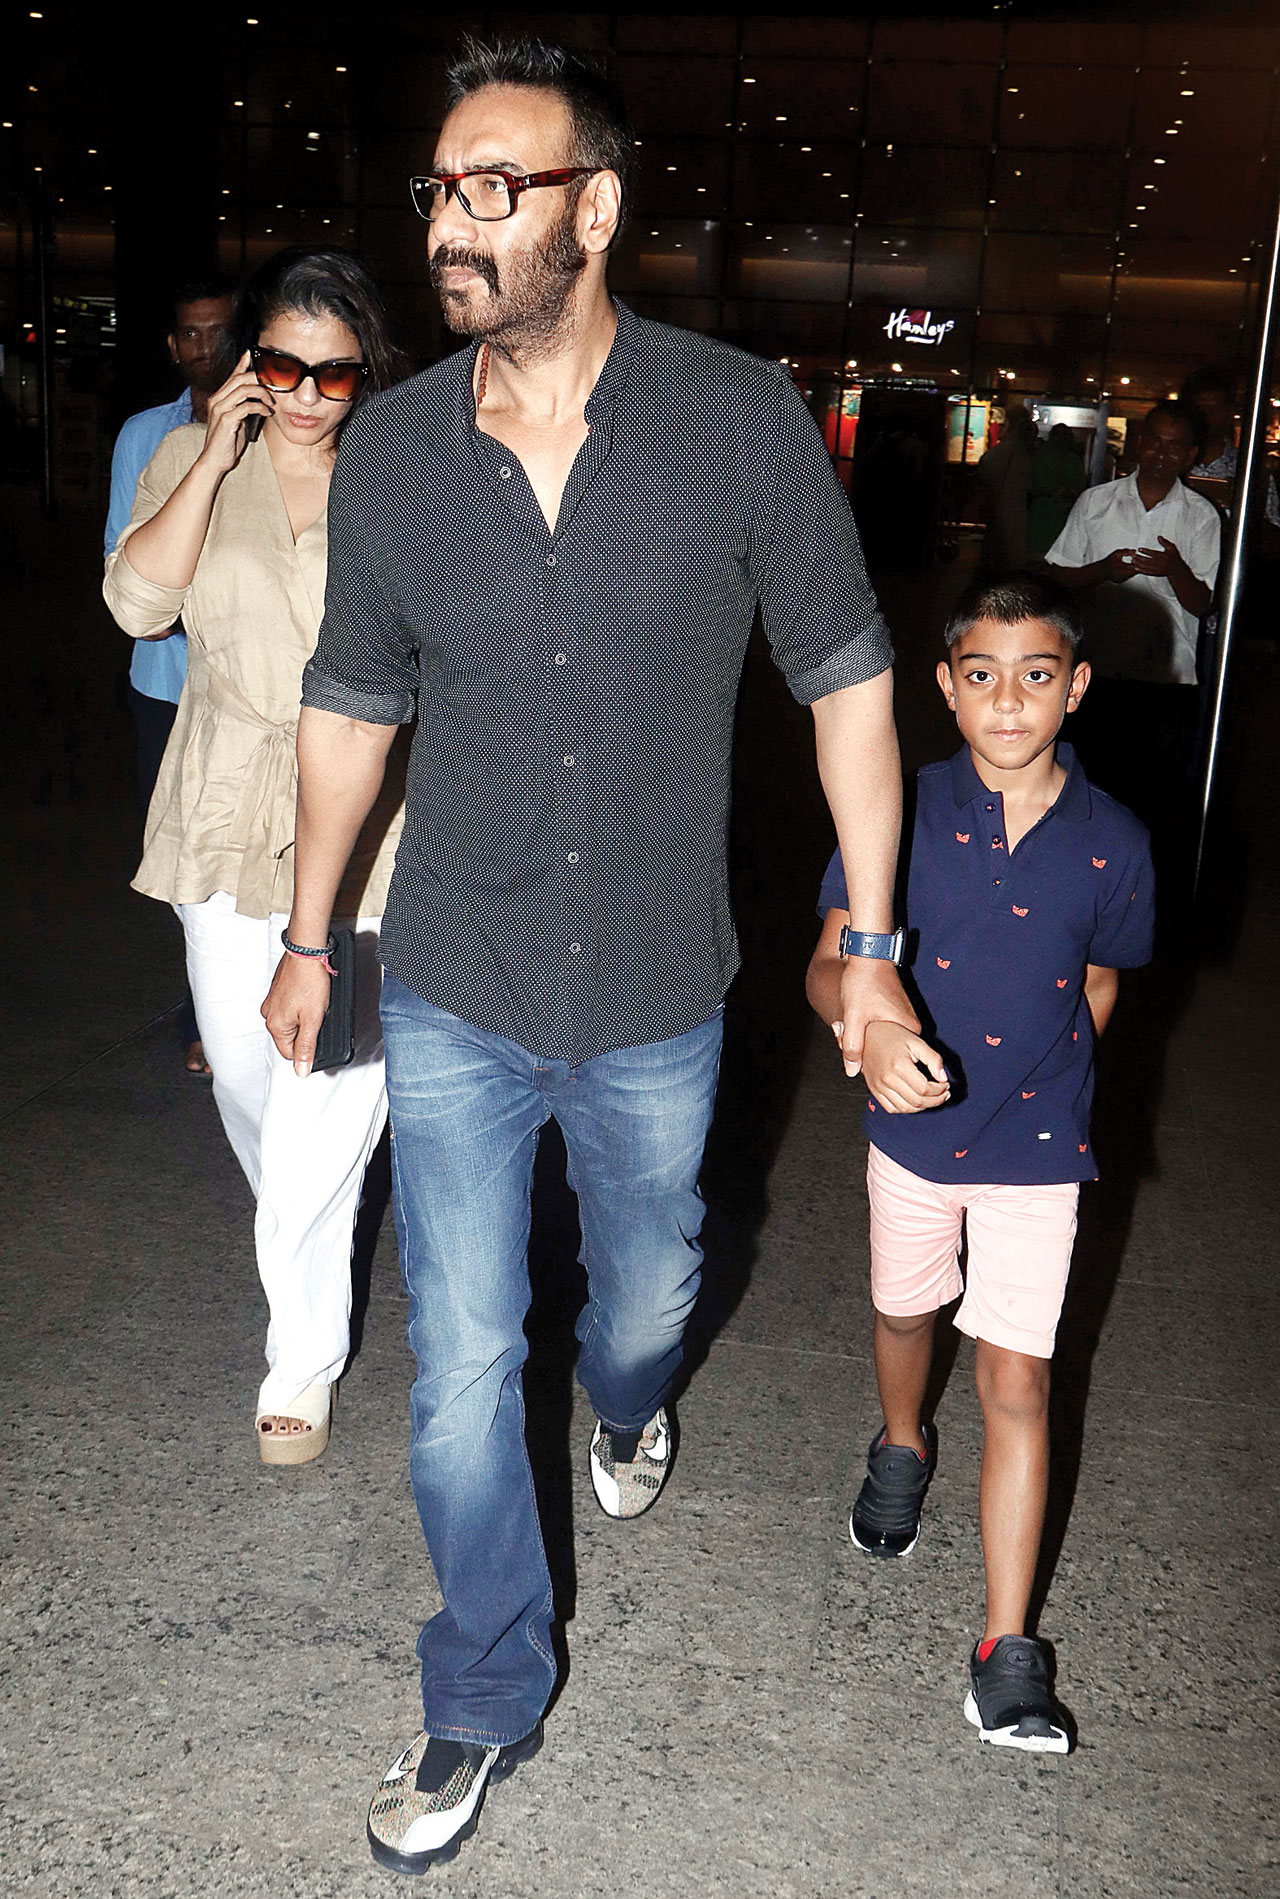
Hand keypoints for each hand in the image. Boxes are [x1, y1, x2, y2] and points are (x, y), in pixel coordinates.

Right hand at [197, 351, 273, 474]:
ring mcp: (220, 409)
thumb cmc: (227, 442)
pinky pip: (246, 406)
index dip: (242, 364)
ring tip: (272, 403)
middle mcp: (217, 400)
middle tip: (273, 386)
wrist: (214, 461)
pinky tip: (267, 414)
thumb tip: (260, 401)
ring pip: (243, 390)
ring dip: (262, 394)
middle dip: (259, 379)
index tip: (253, 354)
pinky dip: (260, 408)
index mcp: (218, 398)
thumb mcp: (236, 421)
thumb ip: (243, 408)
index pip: (232, 376)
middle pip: (239, 379)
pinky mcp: (227, 420)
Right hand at [261, 951, 330, 1076]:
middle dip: (306, 1030)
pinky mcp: (277, 991)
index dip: (308, 1049)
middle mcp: (269, 1015)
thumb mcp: (313, 1020)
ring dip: (304, 1017)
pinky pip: (289, 1007)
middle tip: (318, 1014)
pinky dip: (300, 1004)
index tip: (318, 1035)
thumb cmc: (310, 982)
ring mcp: (272, 1002)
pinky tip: (309, 994)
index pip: (290, 1054)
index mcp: (276, 1026)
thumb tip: (301, 1071)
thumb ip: (307, 1047)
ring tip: (314, 1002)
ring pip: (291, 1021)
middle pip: (290, 1037)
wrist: (306, 952)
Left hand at [831, 959, 919, 1078]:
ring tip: (851, 1031)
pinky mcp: (897, 1009)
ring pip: (885, 1038)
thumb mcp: (854, 1016)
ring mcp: (905, 1016)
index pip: (897, 1061)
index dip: (875, 1064)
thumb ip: (852, 1045)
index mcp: (909, 1030)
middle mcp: (911, 1025)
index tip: (860, 1061)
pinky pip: (885, 1027)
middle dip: (869, 1049)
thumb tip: (852, 1072)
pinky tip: (856, 1023)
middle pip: (890, 1050)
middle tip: (849, 1042)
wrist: (868, 952)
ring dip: (868, 1038)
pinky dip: (871, 1028)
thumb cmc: (863, 981)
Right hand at [859, 1021, 949, 1113]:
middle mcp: (887, 1079)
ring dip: (923, 1107)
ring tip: (932, 1098)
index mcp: (899, 1066)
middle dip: (936, 1100)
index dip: (939, 1090)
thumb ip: (933, 1059)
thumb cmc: (893, 1036)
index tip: (946, 1085)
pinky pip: (892, 1108)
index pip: (924, 1089)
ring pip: (905, 1108)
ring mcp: (878, 1087)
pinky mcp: (874, 1090)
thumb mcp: (917, 1042)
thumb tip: (943, 1078)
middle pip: (917, 1101)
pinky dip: (906, 1109)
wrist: (868, 1034)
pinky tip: (915, 1100)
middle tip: (944, 1094)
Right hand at [1103, 546, 1138, 581]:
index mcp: (1125, 567)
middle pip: (1135, 572)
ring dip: (1133, 570)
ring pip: (1131, 575)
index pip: (1136, 566)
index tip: (1138, 559)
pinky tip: (1126, 569)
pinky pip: (1127, 577)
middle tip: (1137, 562)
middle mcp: (1124, 575)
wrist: (1101, 571)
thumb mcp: (1117, 554)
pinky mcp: (1121, 581)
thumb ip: (1126, 552)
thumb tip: (1134, 551)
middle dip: (1137, 567)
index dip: (1138, 563)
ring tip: (1131, 565)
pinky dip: (1128, 573)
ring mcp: (1123, 579)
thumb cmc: (1108, 562)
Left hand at [1129, 535, 1182, 579]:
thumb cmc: (1174, 558)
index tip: (1139, 549)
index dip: (1145, 551)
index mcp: (1162, 556)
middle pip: (1146, 560)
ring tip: (1132, 560)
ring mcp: (1156, 569)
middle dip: (1138, 558)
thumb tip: (1159, 537)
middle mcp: (1158, 563)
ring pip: (1145, 566)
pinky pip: (1146, 572)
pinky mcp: (1155, 573)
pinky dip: (1140, 570)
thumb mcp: (1171, 548)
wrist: (1176, 569)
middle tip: (1133, 555)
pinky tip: (1135, 567)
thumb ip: (1165, 542)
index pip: (1152, 553)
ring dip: (1138, 563)